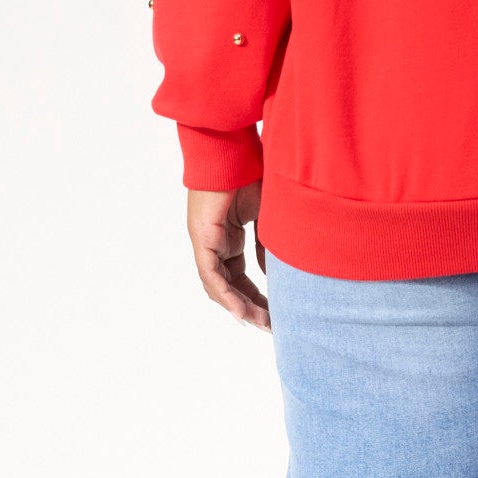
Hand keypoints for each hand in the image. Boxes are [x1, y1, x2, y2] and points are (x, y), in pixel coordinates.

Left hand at [186, 182, 268, 328]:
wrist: (236, 150)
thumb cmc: (254, 174)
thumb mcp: (269, 219)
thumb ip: (268, 247)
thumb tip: (272, 274)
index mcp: (227, 238)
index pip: (240, 277)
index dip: (256, 298)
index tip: (275, 315)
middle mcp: (213, 243)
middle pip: (229, 286)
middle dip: (250, 308)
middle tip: (270, 327)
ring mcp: (206, 241)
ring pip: (218, 285)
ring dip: (240, 306)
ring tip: (261, 324)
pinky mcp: (202, 238)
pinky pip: (211, 274)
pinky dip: (226, 294)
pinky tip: (242, 311)